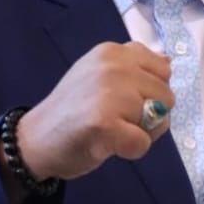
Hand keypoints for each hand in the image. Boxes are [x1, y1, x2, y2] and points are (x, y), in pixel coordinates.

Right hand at [16, 41, 175, 181]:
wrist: (35, 139)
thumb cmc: (71, 110)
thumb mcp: (99, 75)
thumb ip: (133, 67)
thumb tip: (168, 61)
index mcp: (112, 52)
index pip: (163, 70)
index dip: (151, 92)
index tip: (125, 101)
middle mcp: (112, 66)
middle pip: (166, 96)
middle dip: (150, 114)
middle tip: (118, 121)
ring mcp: (109, 94)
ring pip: (159, 119)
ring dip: (141, 133)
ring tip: (112, 132)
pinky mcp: (105, 123)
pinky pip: (142, 142)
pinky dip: (131, 151)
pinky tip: (109, 145)